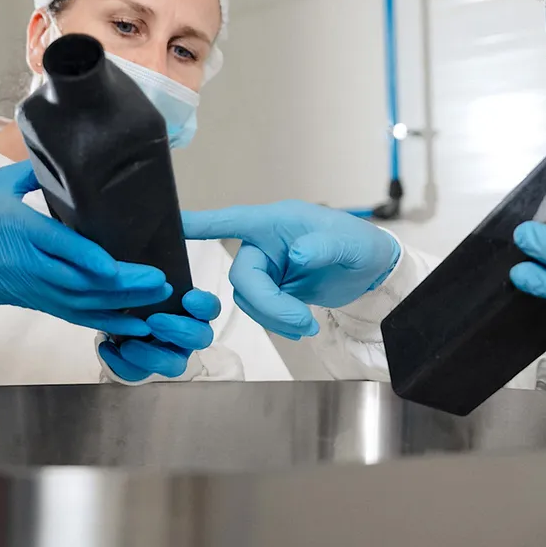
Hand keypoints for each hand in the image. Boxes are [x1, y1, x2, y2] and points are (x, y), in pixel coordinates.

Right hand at [0, 162, 172, 338]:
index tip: (118, 264)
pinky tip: (132, 323)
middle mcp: (29, 264)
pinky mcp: (34, 299)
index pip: (60, 248)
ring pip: (80, 302)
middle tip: (159, 280)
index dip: (90, 259)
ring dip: (120, 304)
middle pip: (79, 281)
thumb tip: (71, 154)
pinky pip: (72, 315)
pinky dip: (104, 321)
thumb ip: (38, 171)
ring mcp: (32, 286)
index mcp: (20, 231)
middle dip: (122, 285)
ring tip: (156, 299)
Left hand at [98, 289, 220, 380]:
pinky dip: (123, 363)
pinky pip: (140, 373)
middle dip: (179, 330)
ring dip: (154, 356)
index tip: (188, 298)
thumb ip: (150, 280)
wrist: (113, 312)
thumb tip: (147, 273)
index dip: (204, 305)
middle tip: (153, 321)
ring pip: (175, 364)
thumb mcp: (144, 282)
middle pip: (200, 338)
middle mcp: (187, 333)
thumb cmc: (138, 293)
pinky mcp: (148, 369)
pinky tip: (108, 348)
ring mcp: (171, 354)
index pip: (210, 308)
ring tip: (128, 345)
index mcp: (191, 309)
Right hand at [181, 201, 400, 338]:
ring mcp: (267, 268)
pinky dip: (278, 322)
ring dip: (274, 317)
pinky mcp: (273, 289)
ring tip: (307, 325)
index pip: (232, 220)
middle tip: (301, 322)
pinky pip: (260, 310)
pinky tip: (301, 326)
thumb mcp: (349, 243)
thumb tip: (296, 256)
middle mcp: (264, 243)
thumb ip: (323, 246)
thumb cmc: (359, 243)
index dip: (201, 224)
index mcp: (275, 221)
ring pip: (248, 298)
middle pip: (242, 276)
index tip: (173, 225)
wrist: (372, 270)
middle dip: (267, 303)